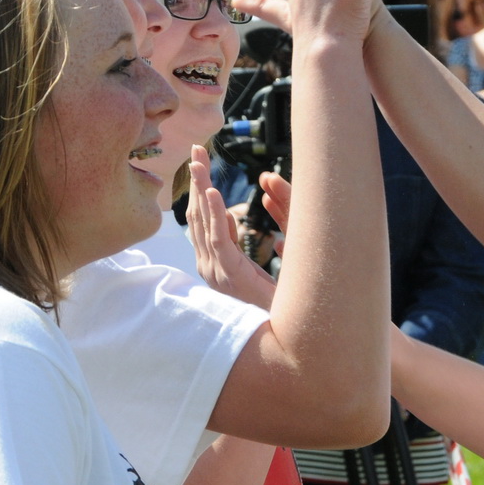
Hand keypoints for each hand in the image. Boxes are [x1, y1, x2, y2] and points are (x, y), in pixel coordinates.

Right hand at [186, 147, 277, 308]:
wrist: (286, 334)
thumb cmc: (276, 300)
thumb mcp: (258, 259)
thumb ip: (244, 234)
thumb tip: (237, 208)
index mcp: (215, 261)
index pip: (203, 218)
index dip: (200, 188)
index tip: (200, 161)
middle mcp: (210, 266)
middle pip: (199, 216)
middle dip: (197, 181)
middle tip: (196, 150)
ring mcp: (216, 272)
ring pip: (205, 224)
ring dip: (201, 190)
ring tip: (199, 163)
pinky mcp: (229, 276)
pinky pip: (218, 240)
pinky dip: (214, 215)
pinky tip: (212, 193)